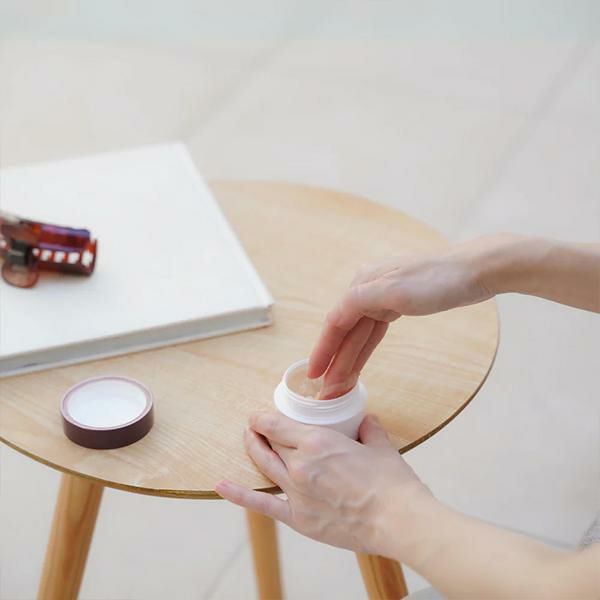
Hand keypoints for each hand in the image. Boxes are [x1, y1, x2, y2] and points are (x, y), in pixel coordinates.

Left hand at [216, 413, 428, 554]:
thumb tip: (366, 421)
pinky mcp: (299, 517)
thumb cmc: (391, 483)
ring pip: (265, 465)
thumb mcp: (380, 446)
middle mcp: (301, 463)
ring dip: (253, 450)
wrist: (398, 520)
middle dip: (260, 432)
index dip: (263, 418)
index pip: (277, 424)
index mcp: (317, 441)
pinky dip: (239, 495)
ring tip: (247, 440)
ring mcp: (297, 491)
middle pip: (270, 443)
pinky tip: (222, 486)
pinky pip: (263, 504)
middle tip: (257, 427)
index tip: (258, 416)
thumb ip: (368, 429)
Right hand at [308, 240, 493, 396]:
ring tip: (339, 385)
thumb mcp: (395, 290)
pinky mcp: (399, 304)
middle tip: (328, 391)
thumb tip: (334, 315)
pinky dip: (366, 348)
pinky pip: (375, 331)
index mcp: (363, 283)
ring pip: (361, 333)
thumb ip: (361, 300)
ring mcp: (384, 297)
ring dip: (350, 359)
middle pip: (347, 331)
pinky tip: (358, 361)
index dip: (323, 349)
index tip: (313, 375)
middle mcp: (368, 289)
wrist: (475, 270)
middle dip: (337, 361)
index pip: (336, 322)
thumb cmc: (437, 280)